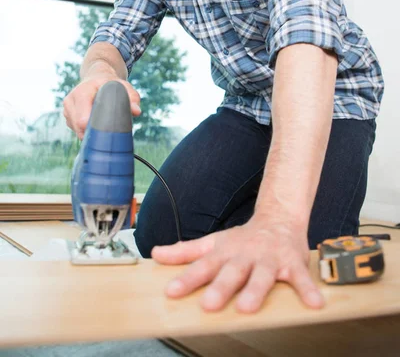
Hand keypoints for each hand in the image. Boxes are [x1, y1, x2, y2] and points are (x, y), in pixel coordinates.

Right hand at [63, 77, 140, 139]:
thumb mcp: (123, 86)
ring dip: (90, 132)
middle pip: (79, 128)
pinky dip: (86, 131)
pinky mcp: (68, 118)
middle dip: (94, 132)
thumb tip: (136, 111)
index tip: (107, 132)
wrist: (96, 78)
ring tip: (103, 124)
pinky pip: (76, 131)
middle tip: (109, 132)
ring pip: (77, 131)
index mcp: (82, 92)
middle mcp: (71, 101)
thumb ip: (132, 97)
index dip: (94, 129)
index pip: (82, 118)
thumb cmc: (111, 83)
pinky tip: (95, 125)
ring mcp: (67, 110)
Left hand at [151, 216, 323, 312]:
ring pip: (262, 276)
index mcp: (225, 252)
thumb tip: (156, 253)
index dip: (187, 279)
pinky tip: (314, 304)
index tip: (171, 292)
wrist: (279, 218)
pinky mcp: (292, 263)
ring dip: (256, 290)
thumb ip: (185, 251)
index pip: (203, 266)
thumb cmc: (243, 238)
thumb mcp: (214, 242)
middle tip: (209, 305)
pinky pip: (301, 278)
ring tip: (248, 307)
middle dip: (220, 288)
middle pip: (232, 272)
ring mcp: (269, 259)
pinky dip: (308, 290)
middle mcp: (245, 256)